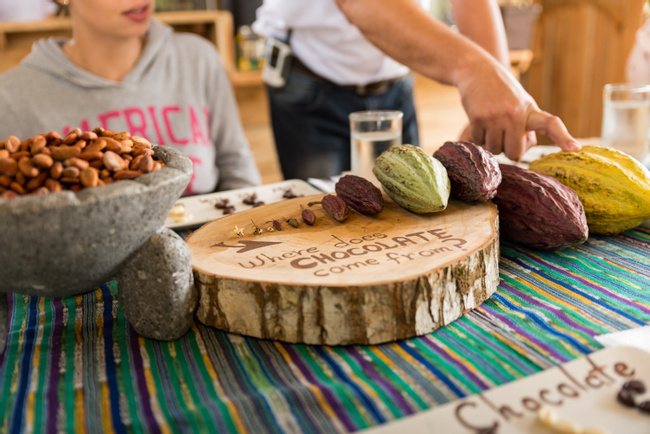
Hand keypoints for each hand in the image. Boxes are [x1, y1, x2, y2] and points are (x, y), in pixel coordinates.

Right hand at [457, 61, 579, 160]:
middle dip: (507, 149)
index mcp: (530, 110)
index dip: (563, 137)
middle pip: (515, 153)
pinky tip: (479, 121)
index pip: (551, 124)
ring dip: (490, 142)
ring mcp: (496, 116)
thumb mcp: (520, 103)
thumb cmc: (501, 90)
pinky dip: (477, 136)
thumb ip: (527, 125)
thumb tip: (525, 146)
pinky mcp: (478, 117)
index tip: (575, 149)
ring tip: (490, 124)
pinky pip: (479, 141)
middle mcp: (515, 114)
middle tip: (503, 133)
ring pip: (495, 149)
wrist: (477, 69)